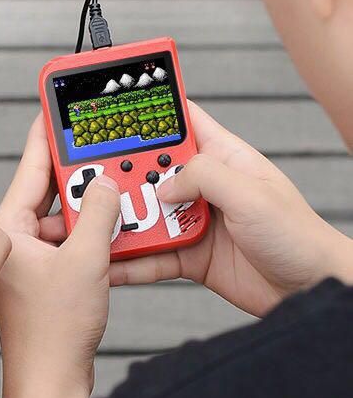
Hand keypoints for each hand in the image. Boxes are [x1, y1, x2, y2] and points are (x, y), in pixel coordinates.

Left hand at [0, 114, 120, 397]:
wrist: (52, 383)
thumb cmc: (54, 332)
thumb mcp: (86, 259)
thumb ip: (99, 213)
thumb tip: (105, 182)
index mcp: (6, 230)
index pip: (27, 169)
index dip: (42, 138)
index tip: (51, 109)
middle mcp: (11, 243)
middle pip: (45, 192)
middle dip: (73, 173)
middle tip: (95, 146)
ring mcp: (26, 264)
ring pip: (60, 220)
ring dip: (86, 209)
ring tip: (114, 191)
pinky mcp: (43, 282)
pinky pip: (68, 245)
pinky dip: (90, 236)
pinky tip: (114, 230)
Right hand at [111, 102, 352, 316]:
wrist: (310, 290)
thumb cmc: (298, 236)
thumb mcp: (251, 194)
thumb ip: (203, 178)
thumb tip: (161, 183)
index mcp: (224, 158)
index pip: (181, 122)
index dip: (150, 112)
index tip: (114, 106)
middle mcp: (205, 187)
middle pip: (151, 172)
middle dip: (120, 174)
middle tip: (87, 179)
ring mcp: (195, 222)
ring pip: (145, 215)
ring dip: (119, 220)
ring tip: (89, 223)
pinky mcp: (190, 257)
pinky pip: (151, 256)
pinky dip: (129, 262)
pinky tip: (109, 263)